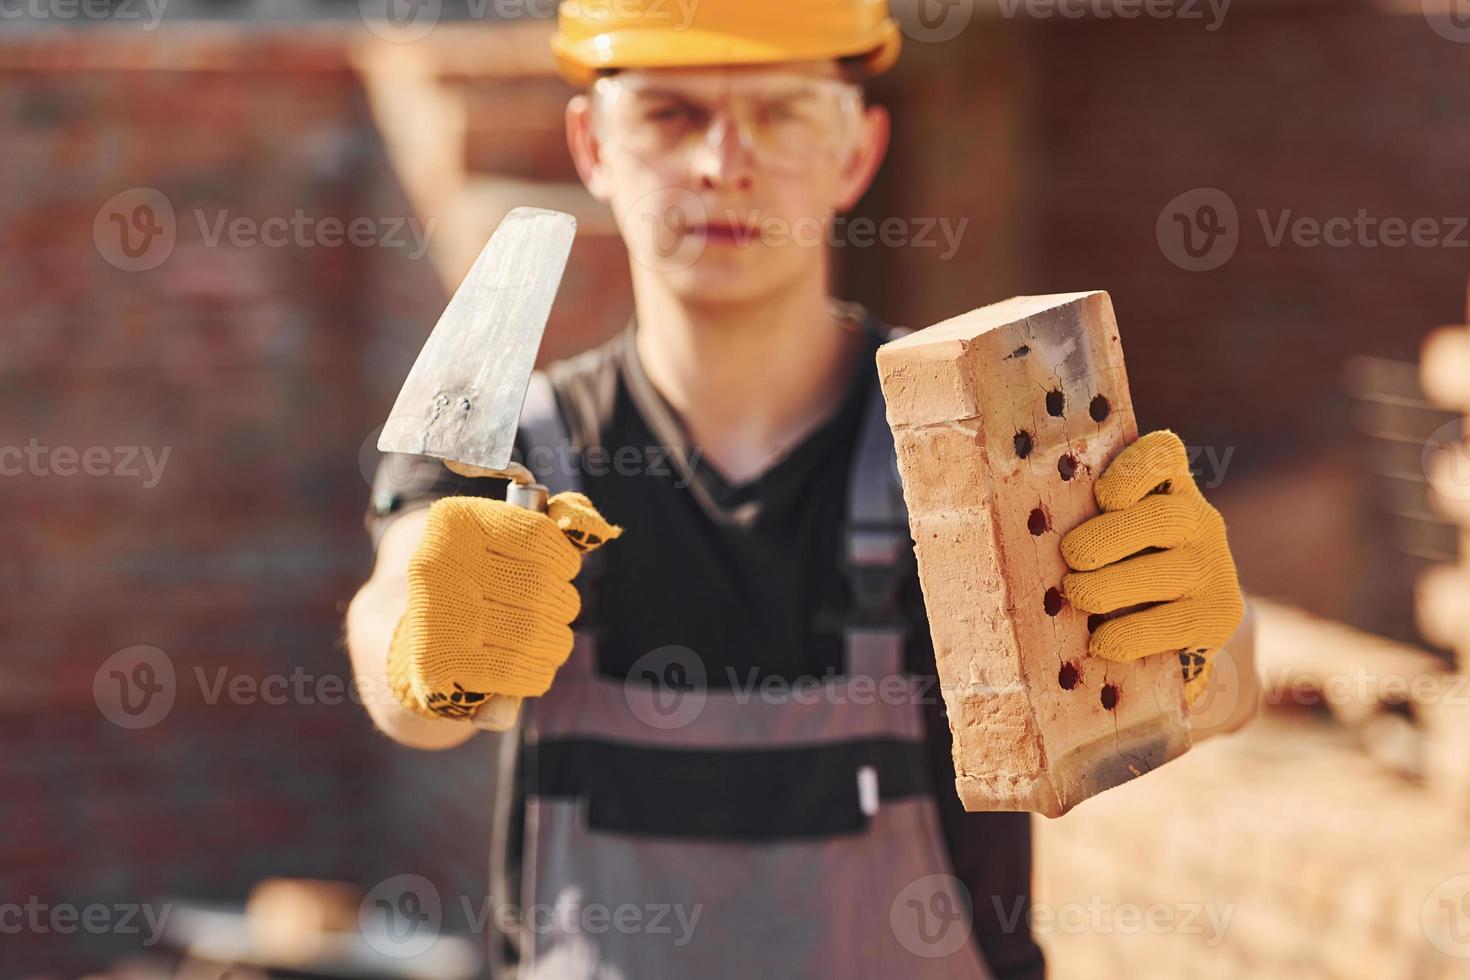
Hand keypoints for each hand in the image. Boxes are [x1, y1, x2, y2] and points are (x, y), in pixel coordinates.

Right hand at [387, 492, 620, 720]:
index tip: (563, 570)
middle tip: (558, 610)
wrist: (422, 642)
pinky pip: (518, 670)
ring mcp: (437, 615)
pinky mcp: (440, 664)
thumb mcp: (508, 542)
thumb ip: (556, 525)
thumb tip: (599, 530)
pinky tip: (536, 667)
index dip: (564, 559)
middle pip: (539, 587)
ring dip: (557, 641)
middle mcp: (438, 564)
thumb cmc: (482, 584)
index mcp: (455, 522)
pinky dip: (539, 672)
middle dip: (563, 603)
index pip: (537, 534)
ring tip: (552, 640)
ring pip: (534, 631)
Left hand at [1059, 430, 1243, 704]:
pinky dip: (1130, 634)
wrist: (1176, 633)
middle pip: (1161, 517)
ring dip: (1111, 586)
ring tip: (1077, 595)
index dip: (1134, 468)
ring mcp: (1213, 568)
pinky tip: (1100, 642)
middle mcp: (1197, 520)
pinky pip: (1172, 624)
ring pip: (1166, 572)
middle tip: (1072, 555)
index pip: (1163, 454)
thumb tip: (1021, 529)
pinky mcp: (1219, 616)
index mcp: (1166, 488)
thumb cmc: (1117, 570)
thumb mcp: (1101, 534)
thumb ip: (1074, 520)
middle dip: (1108, 537)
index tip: (1102, 494)